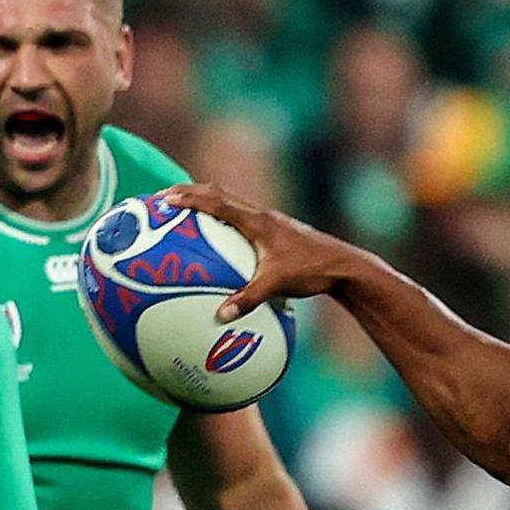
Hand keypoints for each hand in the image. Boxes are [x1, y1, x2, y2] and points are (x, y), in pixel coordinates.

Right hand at [159, 184, 362, 322]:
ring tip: (184, 211)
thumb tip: (219, 316)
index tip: (164, 199)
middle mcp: (261, 215)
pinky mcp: (275, 231)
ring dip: (206, 202)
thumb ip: (247, 299)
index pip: (216, 202)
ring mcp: (269, 221)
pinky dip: (223, 220)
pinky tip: (217, 239)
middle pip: (219, 194)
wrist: (344, 265)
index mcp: (257, 221)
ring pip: (231, 203)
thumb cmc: (311, 270)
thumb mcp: (276, 284)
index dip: (189, 198)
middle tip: (165, 199)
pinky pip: (241, 218)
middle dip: (190, 192)